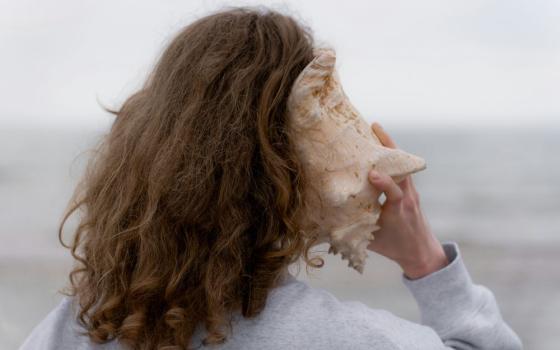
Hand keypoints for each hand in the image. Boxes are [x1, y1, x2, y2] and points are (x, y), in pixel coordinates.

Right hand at [367, 123, 447, 278]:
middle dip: (388, 147)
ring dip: (390, 146)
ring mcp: (412, 192)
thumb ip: (354, 231)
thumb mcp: (373, 243)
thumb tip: (326, 225)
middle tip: (372, 128)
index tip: (373, 174)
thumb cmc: (395, 247)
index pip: (395, 193)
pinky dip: (392, 156)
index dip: (385, 183)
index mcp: (399, 211)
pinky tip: (379, 145)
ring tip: (374, 129)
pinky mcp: (411, 189)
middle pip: (403, 168)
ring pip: (403, 164)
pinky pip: (402, 168)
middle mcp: (408, 198)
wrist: (422, 252)